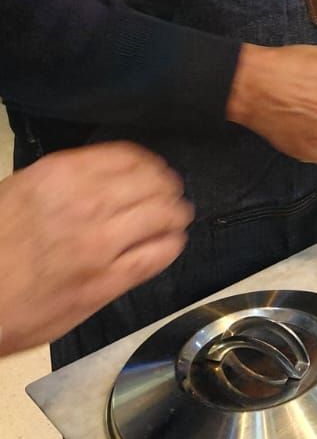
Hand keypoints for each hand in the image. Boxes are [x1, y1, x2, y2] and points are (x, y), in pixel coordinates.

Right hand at [0, 143, 191, 355]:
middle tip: (171, 194)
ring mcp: (99, 244)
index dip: (150, 163)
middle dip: (167, 188)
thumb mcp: (18, 193)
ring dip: (175, 214)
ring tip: (176, 217)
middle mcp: (86, 203)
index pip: (128, 156)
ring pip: (164, 215)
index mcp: (59, 175)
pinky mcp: (106, 282)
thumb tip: (101, 175)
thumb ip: (62, 181)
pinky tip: (170, 243)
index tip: (155, 169)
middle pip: (154, 182)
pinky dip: (171, 245)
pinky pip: (157, 255)